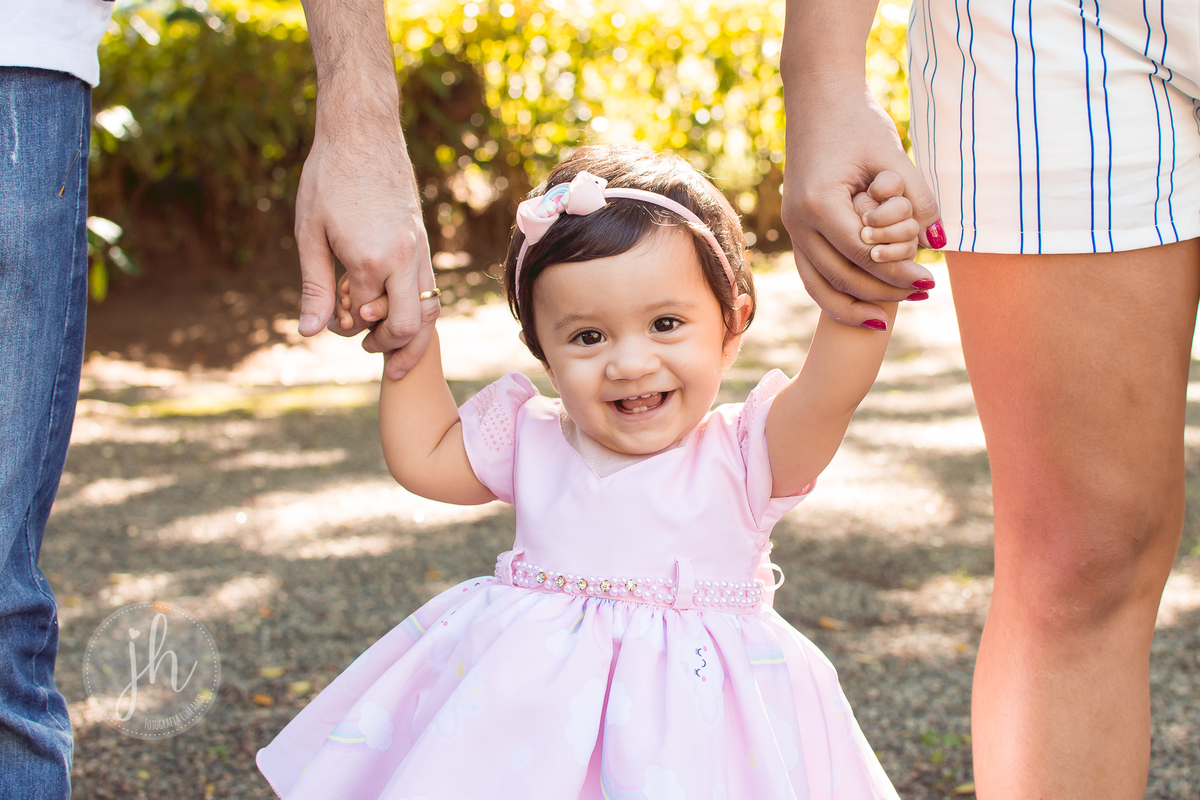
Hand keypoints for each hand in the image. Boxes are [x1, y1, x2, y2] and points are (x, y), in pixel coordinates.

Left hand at [295, 125, 437, 379]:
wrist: (363, 132)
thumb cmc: (328, 178)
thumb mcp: (310, 234)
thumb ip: (314, 286)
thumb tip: (310, 332)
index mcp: (369, 259)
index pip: (362, 317)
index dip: (343, 326)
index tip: (329, 316)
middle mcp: (402, 260)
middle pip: (408, 327)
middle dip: (386, 345)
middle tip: (365, 347)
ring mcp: (419, 251)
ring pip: (430, 312)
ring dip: (412, 338)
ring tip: (394, 357)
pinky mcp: (424, 243)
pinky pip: (430, 290)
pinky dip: (419, 312)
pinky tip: (400, 315)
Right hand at [781, 84, 942, 328]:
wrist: (818, 97)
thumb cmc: (858, 121)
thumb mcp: (894, 156)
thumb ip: (917, 198)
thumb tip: (938, 242)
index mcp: (819, 202)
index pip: (863, 254)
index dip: (899, 272)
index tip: (929, 280)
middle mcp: (797, 221)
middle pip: (840, 277)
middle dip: (882, 292)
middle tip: (921, 295)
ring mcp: (792, 227)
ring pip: (819, 285)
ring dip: (853, 305)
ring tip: (887, 318)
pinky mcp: (796, 228)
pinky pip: (812, 273)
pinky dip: (835, 293)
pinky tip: (863, 305)